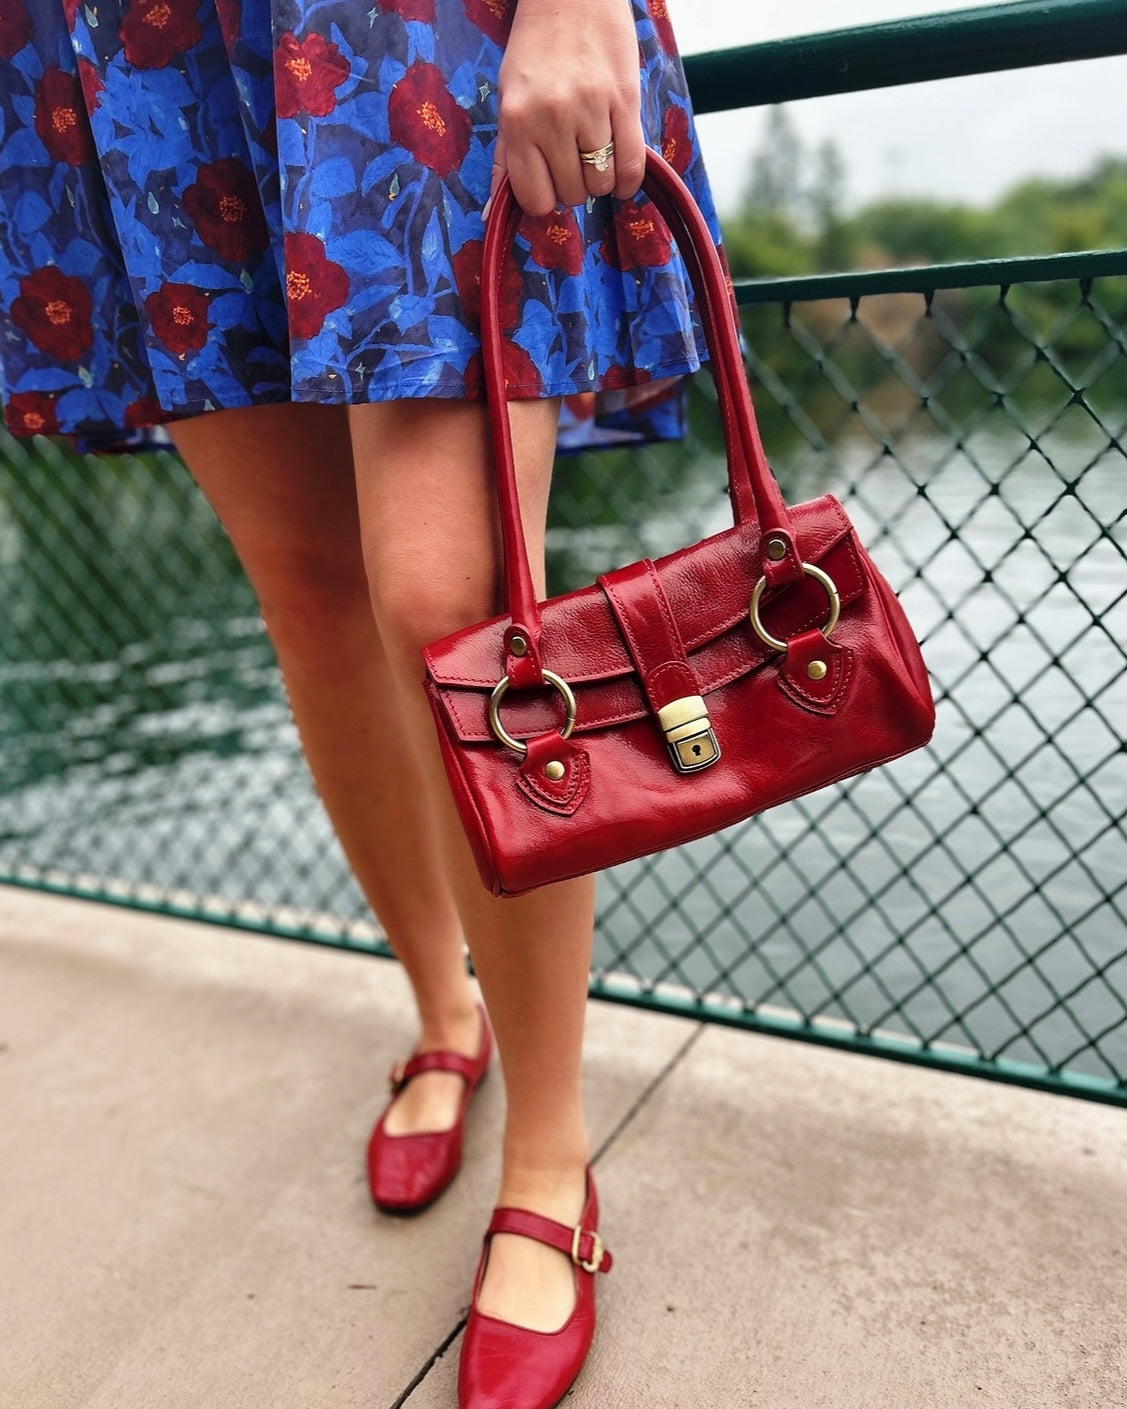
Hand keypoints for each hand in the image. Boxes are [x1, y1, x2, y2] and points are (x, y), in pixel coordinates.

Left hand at [484, 0, 645, 220]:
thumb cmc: (535, 49)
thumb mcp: (508, 100)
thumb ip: (504, 158)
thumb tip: (490, 214)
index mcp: (517, 121)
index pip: (535, 199)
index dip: (545, 199)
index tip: (550, 183)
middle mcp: (552, 118)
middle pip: (572, 194)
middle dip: (574, 186)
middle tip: (573, 159)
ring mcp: (591, 109)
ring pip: (602, 183)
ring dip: (601, 179)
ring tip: (595, 154)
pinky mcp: (625, 100)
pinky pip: (632, 165)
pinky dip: (628, 181)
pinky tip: (621, 176)